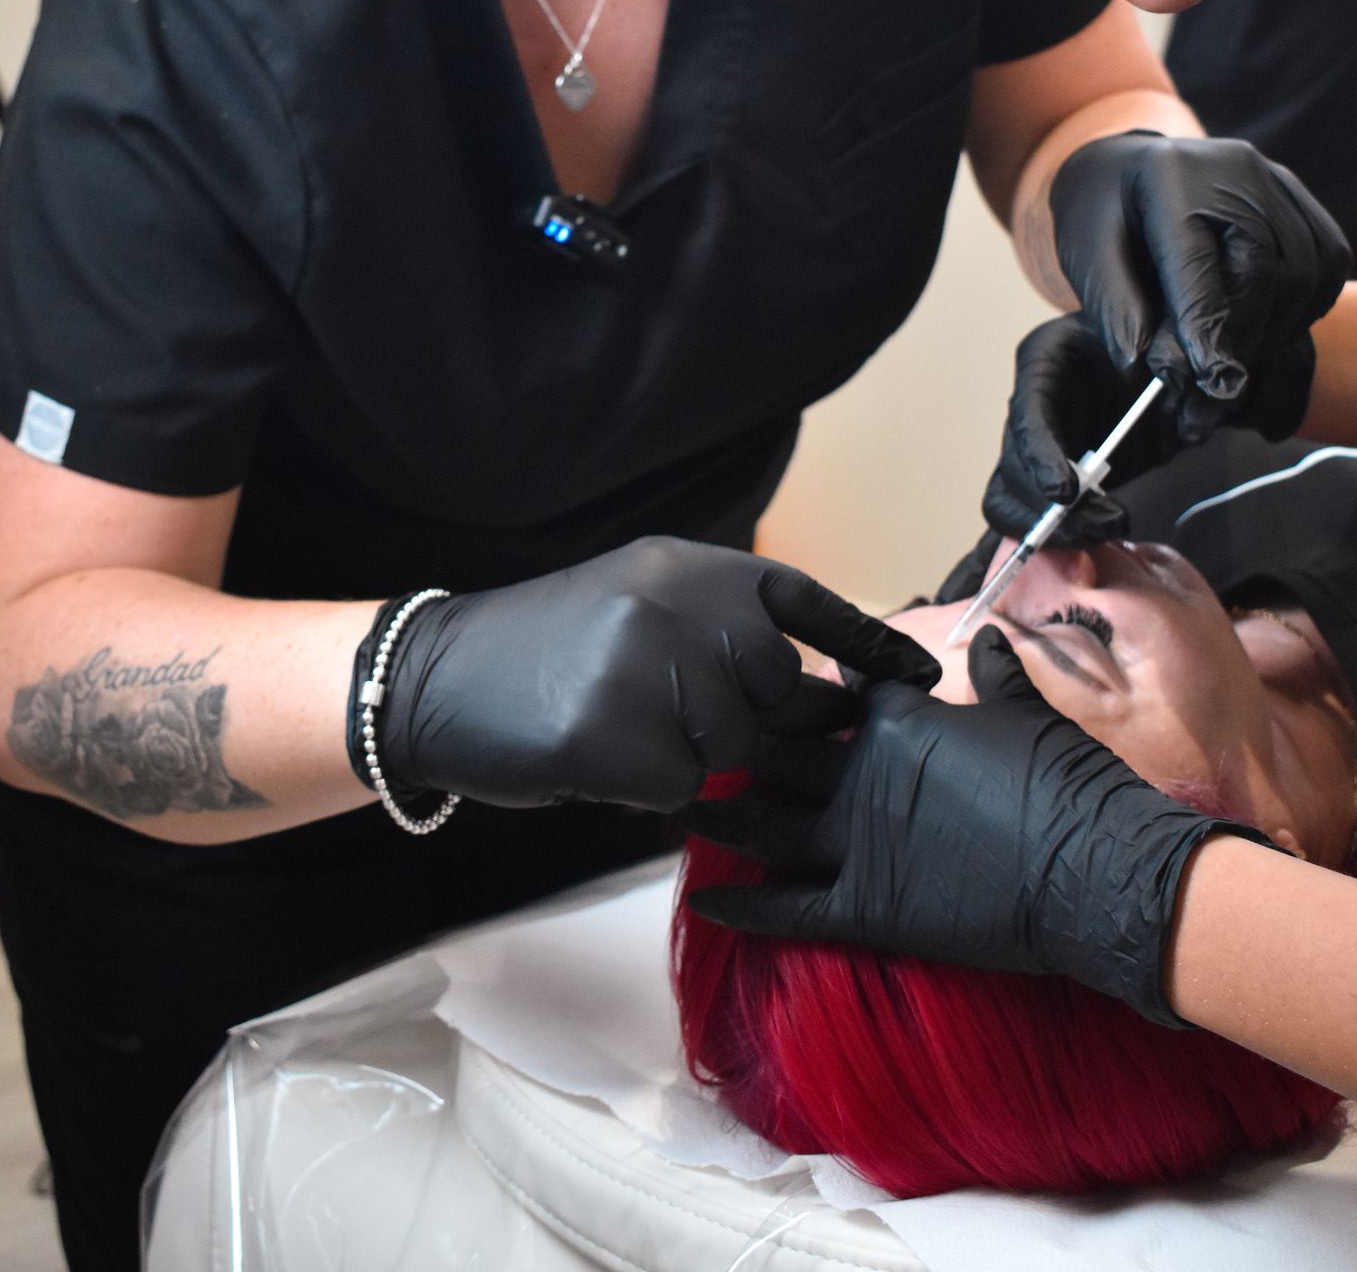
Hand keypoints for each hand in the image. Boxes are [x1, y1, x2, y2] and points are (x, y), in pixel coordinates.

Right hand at [351, 537, 938, 813]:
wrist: (438, 676)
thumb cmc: (545, 647)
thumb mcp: (635, 599)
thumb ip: (714, 626)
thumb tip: (803, 680)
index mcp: (683, 568)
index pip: (800, 601)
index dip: (863, 642)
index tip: (918, 680)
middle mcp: (672, 605)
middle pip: (776, 684)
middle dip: (761, 721)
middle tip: (704, 726)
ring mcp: (642, 666)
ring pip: (731, 745)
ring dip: (693, 758)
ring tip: (632, 732)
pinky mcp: (610, 734)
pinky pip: (677, 787)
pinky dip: (648, 789)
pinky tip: (602, 760)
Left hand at [686, 630, 1259, 1023]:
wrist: (1095, 868)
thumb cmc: (1066, 781)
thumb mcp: (1025, 711)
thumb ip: (994, 673)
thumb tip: (984, 637)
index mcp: (898, 718)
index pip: (836, 687)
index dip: (805, 684)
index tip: (768, 673)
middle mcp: (860, 773)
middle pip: (780, 749)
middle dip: (739, 741)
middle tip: (699, 734)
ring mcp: (854, 842)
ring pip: (763, 823)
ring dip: (718, 813)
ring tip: (675, 798)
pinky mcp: (861, 907)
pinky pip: (785, 907)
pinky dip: (742, 907)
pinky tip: (700, 901)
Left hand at [1035, 133, 1349, 520]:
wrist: (1129, 168)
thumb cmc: (1102, 215)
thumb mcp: (1086, 255)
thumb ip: (1115, 309)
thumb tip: (1144, 368)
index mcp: (1168, 177)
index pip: (1198, 264)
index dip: (1208, 329)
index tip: (1210, 384)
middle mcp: (1233, 170)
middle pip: (1266, 271)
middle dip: (1243, 343)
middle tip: (1213, 401)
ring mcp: (1274, 179)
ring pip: (1305, 273)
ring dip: (1274, 332)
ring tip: (1231, 368)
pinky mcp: (1299, 197)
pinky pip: (1327, 261)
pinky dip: (1303, 307)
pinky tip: (1264, 328)